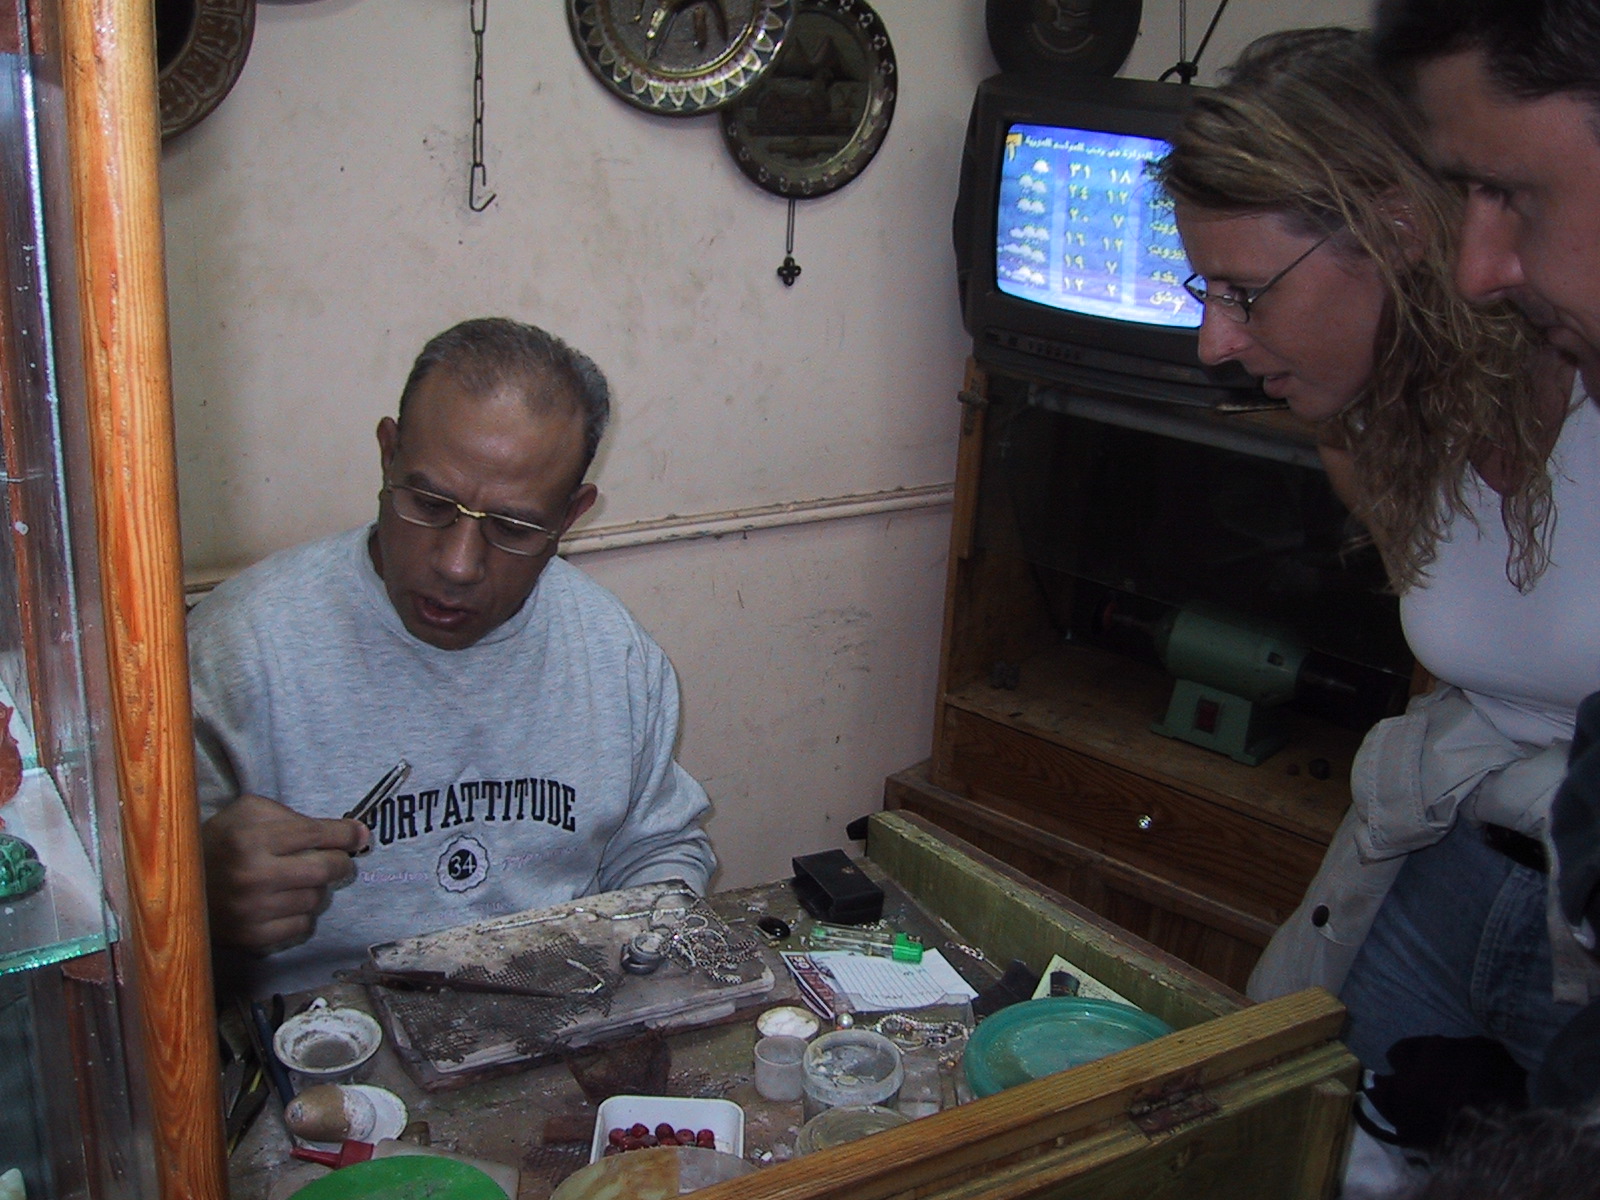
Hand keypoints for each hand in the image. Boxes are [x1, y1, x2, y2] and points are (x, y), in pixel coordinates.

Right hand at [202, 793, 370, 951]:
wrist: (174, 887)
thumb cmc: (220, 842)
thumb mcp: (247, 812)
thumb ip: (293, 815)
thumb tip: (352, 832)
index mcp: (251, 837)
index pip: (318, 834)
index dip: (347, 834)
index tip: (360, 835)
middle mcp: (253, 875)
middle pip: (326, 869)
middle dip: (340, 862)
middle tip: (337, 860)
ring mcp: (252, 911)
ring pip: (317, 899)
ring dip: (317, 889)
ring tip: (300, 881)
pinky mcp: (251, 938)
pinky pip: (302, 926)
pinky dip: (302, 914)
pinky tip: (287, 903)